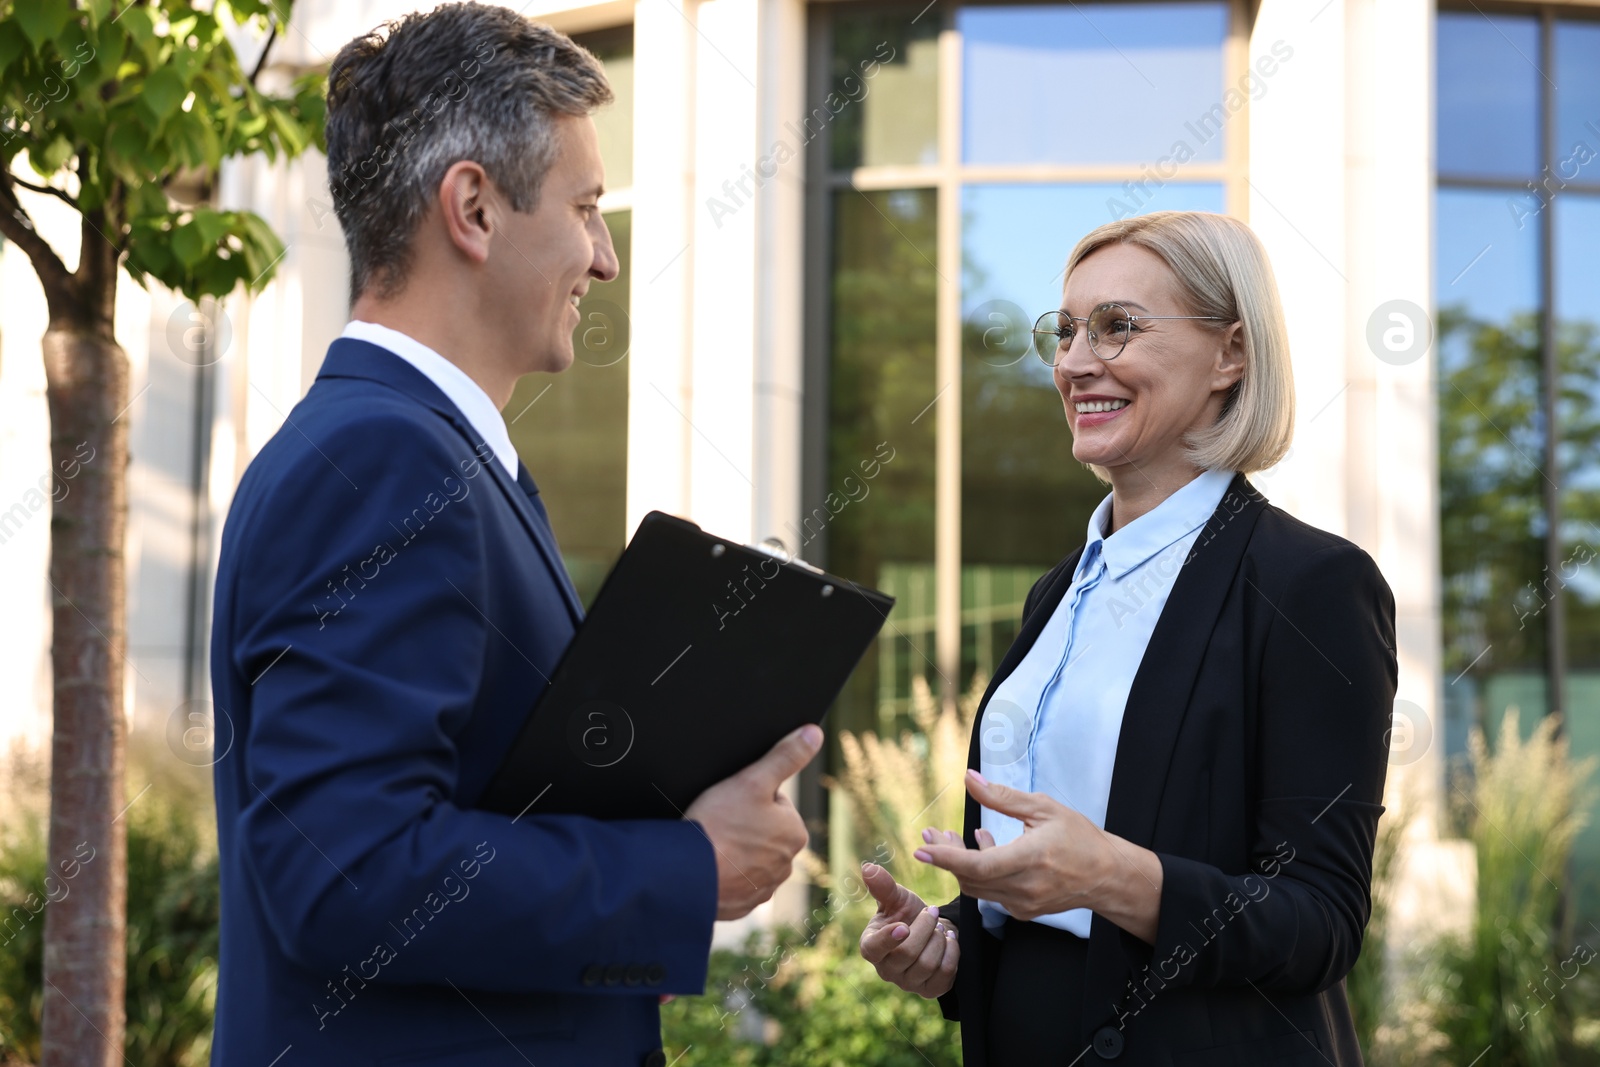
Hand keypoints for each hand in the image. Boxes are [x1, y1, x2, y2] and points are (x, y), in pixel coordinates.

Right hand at [685, 724, 822, 920]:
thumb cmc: (719, 824)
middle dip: (744, 825)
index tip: (731, 804)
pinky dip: (723, 874)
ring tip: (713, 844)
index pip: (774, 803)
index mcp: (795, 833)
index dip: (750, 797)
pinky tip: (709, 865)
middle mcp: (786, 864)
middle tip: (720, 823)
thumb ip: (786, 756)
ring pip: (749, 857)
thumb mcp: (753, 779)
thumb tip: (813, 733)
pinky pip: (735, 883)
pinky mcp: (742, 904)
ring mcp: (764, 888)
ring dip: (734, 851)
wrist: (685, 873)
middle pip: (763, 831)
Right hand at [857, 859, 958, 997]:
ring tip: (940, 926)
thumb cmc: (907, 913)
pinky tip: (949, 939)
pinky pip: (945, 974)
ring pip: (927, 964)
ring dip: (939, 939)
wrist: (930, 931)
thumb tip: (868, 867)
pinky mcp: (930, 990)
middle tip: (932, 911)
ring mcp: (908, 983)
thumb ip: (883, 885)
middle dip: (925, 928)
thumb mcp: (896, 897)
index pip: (874, 950)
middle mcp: (886, 970)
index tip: (904, 926)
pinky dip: (952, 952)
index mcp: (871, 946)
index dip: (888, 940)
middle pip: (907, 954)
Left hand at [913, 769, 1162, 941]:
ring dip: (959, 864)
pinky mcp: (1023, 911)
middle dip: (945, 856)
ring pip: (977, 888)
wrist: (1107, 876)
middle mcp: (1024, 887)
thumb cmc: (1079, 837)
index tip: (921, 849)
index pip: (978, 865)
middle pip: (970, 877)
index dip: (946, 858)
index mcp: (1030, 859)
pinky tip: (983, 847)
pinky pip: (990, 893)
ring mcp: (1023, 904)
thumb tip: (969, 780)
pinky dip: (979, 873)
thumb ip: (1003, 796)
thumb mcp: (1043, 808)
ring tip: (950, 837)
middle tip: (930, 834)